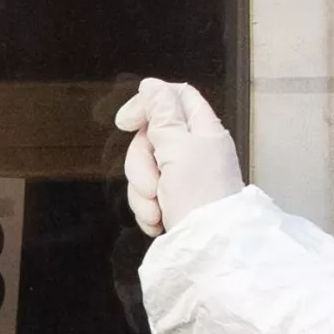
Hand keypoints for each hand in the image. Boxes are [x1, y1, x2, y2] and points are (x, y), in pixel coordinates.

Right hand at [112, 79, 243, 235]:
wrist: (208, 249)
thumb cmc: (200, 196)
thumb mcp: (178, 148)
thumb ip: (163, 114)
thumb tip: (151, 84)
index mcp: (202, 129)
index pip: (174, 97)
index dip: (147, 103)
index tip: (125, 122)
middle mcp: (192, 149)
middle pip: (150, 137)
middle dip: (140, 163)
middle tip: (153, 183)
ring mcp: (181, 176)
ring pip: (143, 168)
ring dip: (142, 192)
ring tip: (157, 210)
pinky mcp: (171, 199)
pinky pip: (144, 193)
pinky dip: (146, 208)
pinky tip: (158, 221)